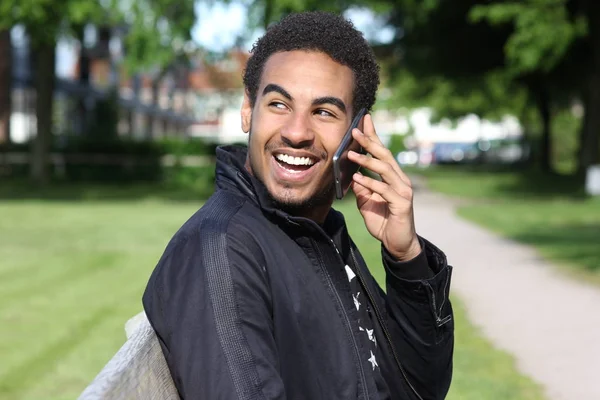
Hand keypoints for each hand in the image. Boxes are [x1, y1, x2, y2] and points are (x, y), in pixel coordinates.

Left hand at [347, 114, 420, 261]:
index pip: (382, 152)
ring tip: (350, 154)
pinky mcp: (402, 203)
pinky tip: (357, 178)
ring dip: (367, 160)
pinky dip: (369, 183)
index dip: (374, 136)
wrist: (398, 244)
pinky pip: (383, 189)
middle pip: (384, 155)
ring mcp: (403, 190)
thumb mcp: (367, 203)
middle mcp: (400, 180)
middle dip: (370, 141)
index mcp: (392, 177)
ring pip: (385, 169)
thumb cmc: (384, 222)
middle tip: (355, 130)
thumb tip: (353, 176)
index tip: (364, 120)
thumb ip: (363, 189)